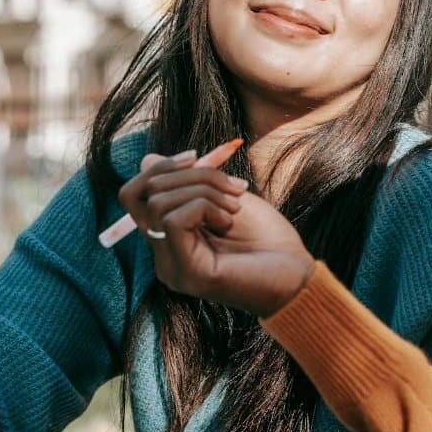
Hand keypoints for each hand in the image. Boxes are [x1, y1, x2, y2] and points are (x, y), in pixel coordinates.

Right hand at [117, 152, 314, 316]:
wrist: (297, 275)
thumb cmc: (267, 239)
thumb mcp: (222, 198)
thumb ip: (186, 182)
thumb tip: (148, 160)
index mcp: (169, 240)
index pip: (134, 195)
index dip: (160, 167)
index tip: (197, 156)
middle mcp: (163, 257)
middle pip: (144, 193)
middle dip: (190, 174)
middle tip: (232, 187)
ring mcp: (172, 267)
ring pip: (158, 203)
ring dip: (202, 190)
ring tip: (234, 206)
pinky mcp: (187, 273)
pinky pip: (174, 219)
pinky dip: (204, 207)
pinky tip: (229, 221)